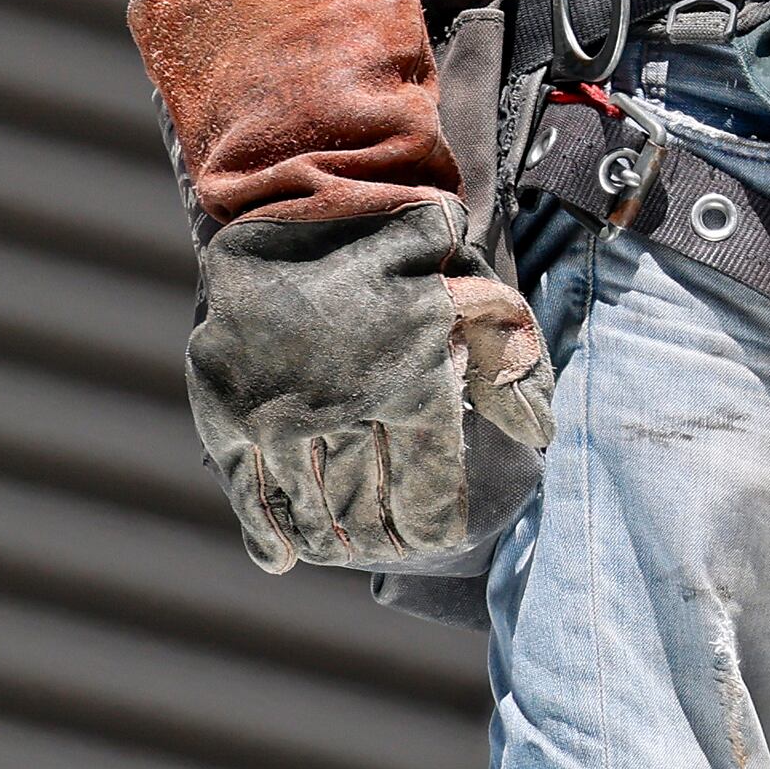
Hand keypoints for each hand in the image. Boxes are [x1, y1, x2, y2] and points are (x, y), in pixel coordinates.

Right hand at [183, 197, 552, 573]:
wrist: (308, 208)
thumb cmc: (409, 255)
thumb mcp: (479, 299)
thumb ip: (512, 368)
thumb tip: (540, 435)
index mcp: (416, 392)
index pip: (428, 496)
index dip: (429, 532)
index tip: (428, 543)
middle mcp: (350, 413)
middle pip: (366, 511)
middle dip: (376, 540)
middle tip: (381, 550)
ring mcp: (284, 415)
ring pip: (308, 508)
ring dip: (324, 540)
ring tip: (337, 550)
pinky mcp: (229, 409)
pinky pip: (247, 492)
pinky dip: (263, 535)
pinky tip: (279, 560)